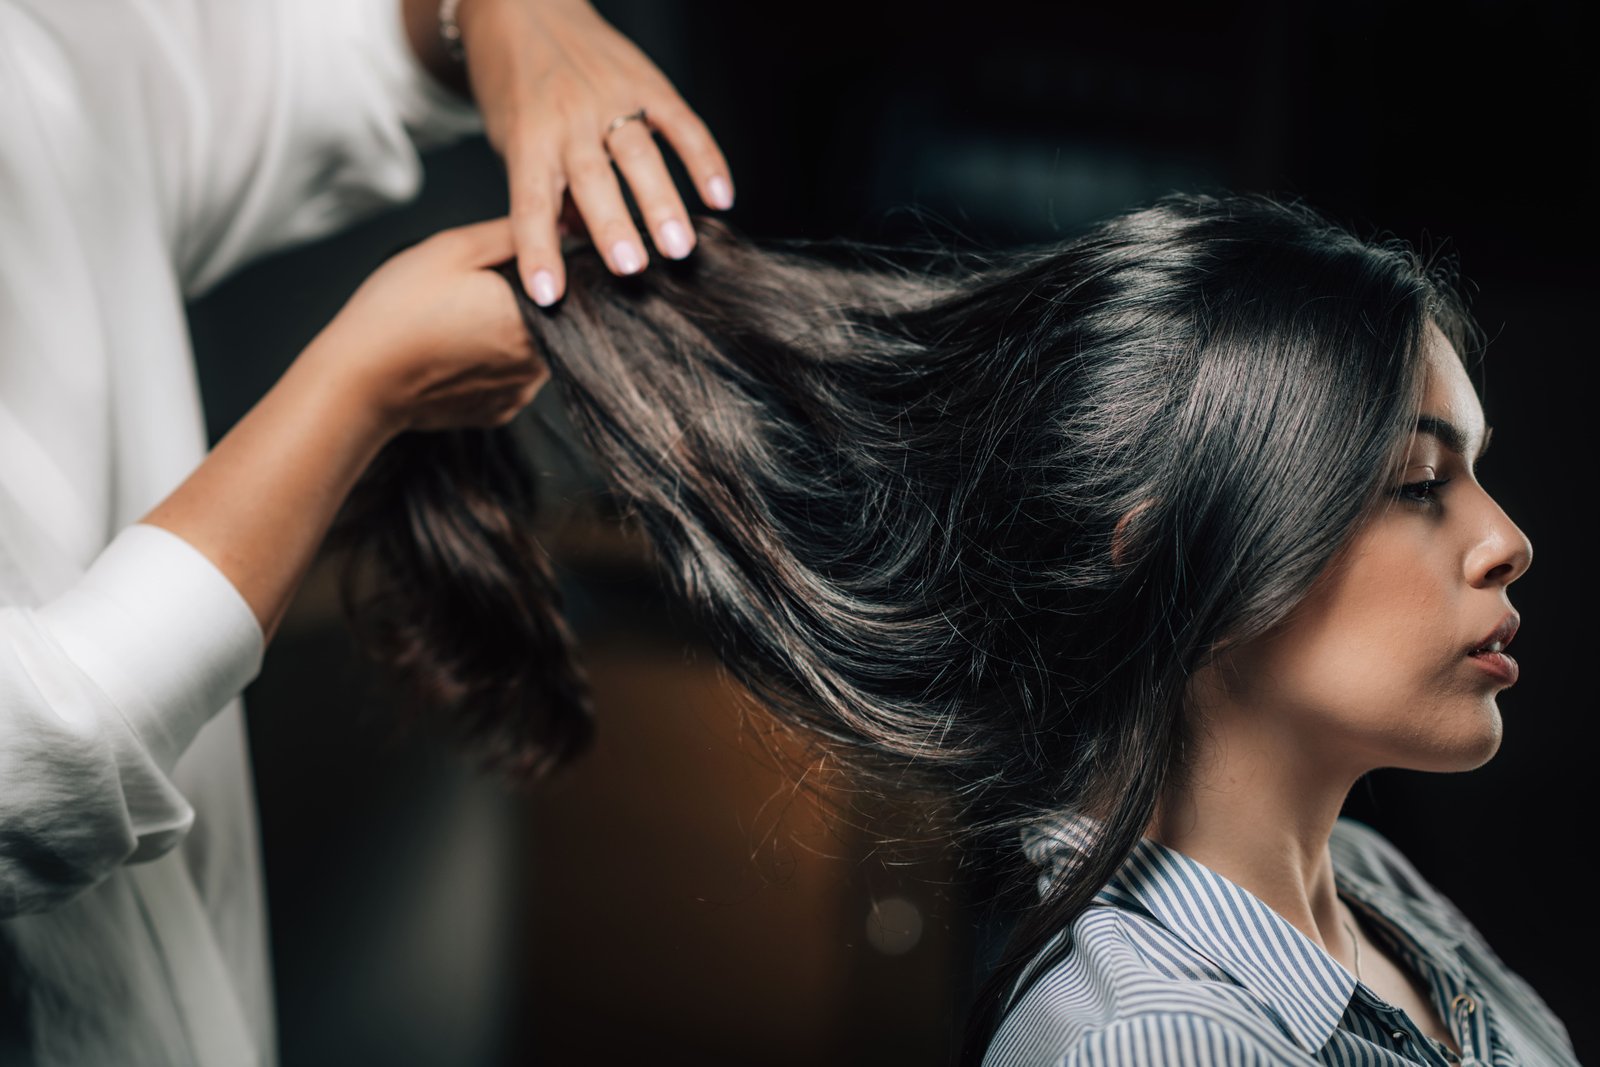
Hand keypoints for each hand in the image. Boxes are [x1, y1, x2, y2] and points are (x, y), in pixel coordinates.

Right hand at [307, 217, 546, 435]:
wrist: (359, 381)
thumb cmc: (399, 309)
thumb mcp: (454, 248)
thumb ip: (512, 234)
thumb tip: (553, 228)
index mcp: (535, 316)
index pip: (567, 285)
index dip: (537, 269)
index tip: (503, 266)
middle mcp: (539, 361)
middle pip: (551, 318)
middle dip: (520, 301)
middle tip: (470, 293)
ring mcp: (521, 391)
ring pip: (531, 349)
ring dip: (507, 333)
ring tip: (459, 322)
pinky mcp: (500, 411)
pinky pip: (509, 377)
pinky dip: (490, 363)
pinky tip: (456, 351)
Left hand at [453, 0, 733, 304]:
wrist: (521, 6)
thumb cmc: (513, 86)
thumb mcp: (512, 139)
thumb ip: (546, 189)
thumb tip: (579, 241)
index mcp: (528, 137)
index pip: (530, 202)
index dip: (539, 250)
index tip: (548, 295)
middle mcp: (569, 117)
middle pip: (593, 178)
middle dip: (612, 225)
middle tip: (633, 269)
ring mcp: (611, 96)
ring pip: (640, 154)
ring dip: (662, 203)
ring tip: (681, 247)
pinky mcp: (647, 82)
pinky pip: (681, 124)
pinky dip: (704, 160)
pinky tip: (722, 198)